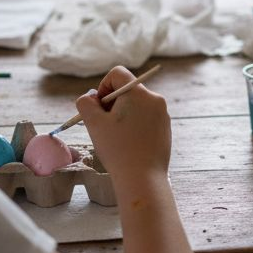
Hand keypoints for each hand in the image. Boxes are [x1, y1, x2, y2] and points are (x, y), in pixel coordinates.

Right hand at [72, 66, 171, 184]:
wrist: (142, 178)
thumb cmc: (117, 149)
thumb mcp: (94, 123)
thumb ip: (86, 103)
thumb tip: (90, 97)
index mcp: (138, 93)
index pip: (118, 74)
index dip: (103, 86)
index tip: (99, 107)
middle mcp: (155, 99)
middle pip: (128, 90)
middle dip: (113, 103)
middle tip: (105, 124)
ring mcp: (163, 114)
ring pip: (137, 105)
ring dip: (123, 114)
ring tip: (117, 137)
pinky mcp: (166, 128)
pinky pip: (146, 118)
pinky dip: (135, 125)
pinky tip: (129, 144)